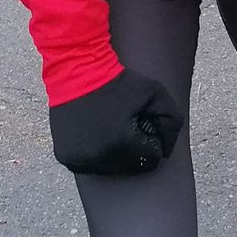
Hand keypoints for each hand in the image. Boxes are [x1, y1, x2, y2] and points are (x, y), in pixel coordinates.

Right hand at [48, 67, 183, 175]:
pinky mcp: (64, 156)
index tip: (141, 122)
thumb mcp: (155, 92)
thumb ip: (172, 121)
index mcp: (122, 144)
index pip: (151, 159)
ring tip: (108, 125)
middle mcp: (98, 157)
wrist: (77, 68)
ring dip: (112, 152)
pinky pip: (87, 164)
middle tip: (124, 123)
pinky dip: (92, 152)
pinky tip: (92, 131)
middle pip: (130, 167)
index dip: (150, 139)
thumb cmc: (118, 80)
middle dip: (133, 148)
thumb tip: (167, 151)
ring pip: (108, 168)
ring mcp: (78, 159)